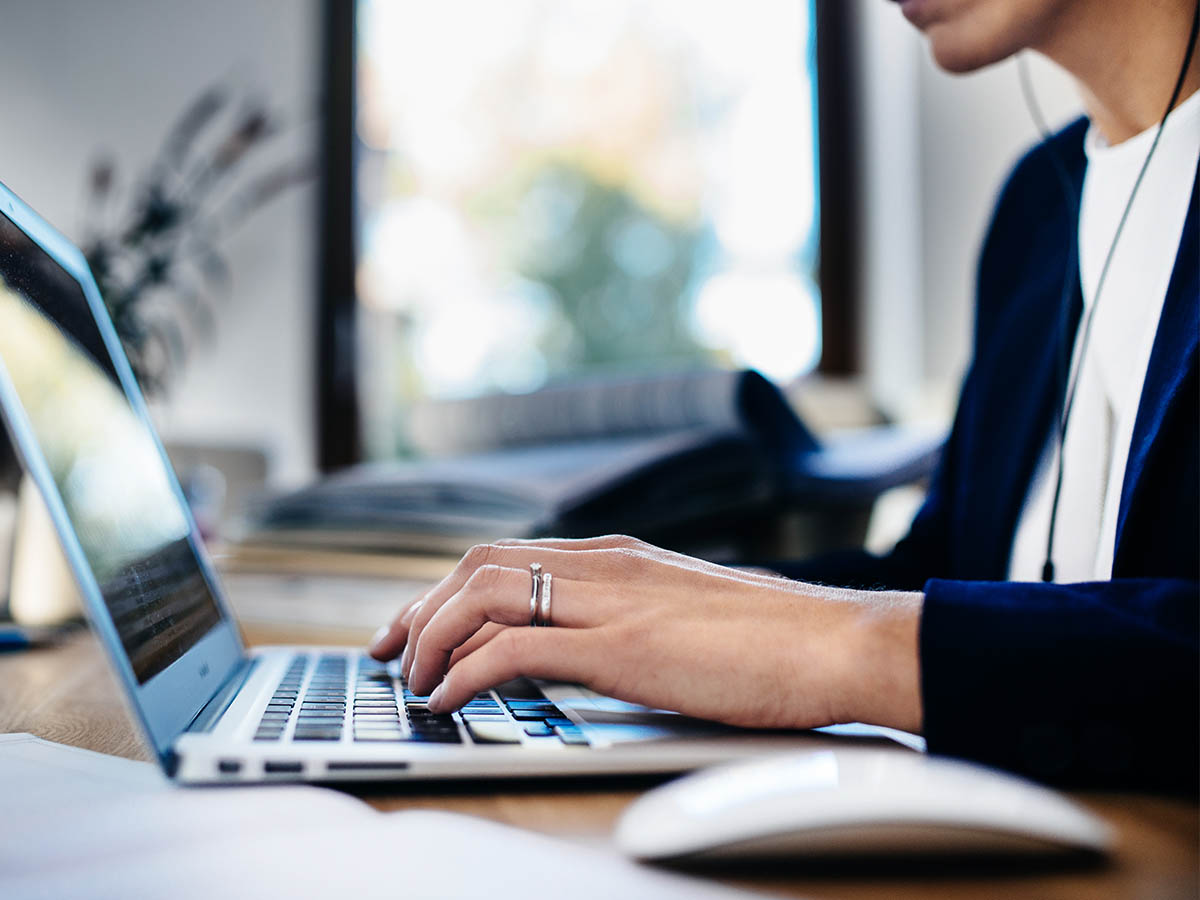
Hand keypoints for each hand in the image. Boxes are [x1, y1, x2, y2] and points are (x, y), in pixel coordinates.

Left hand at [369, 535, 923, 732]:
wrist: (838, 642)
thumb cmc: (776, 639)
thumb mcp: (685, 616)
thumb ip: (630, 619)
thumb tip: (586, 648)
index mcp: (618, 556)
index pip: (504, 555)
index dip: (444, 590)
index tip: (413, 627)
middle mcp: (605, 565)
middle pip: (477, 565)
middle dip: (418, 608)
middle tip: (387, 653)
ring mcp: (613, 600)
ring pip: (483, 594)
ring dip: (432, 638)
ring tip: (413, 682)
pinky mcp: (625, 647)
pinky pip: (515, 648)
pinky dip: (466, 672)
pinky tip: (449, 700)